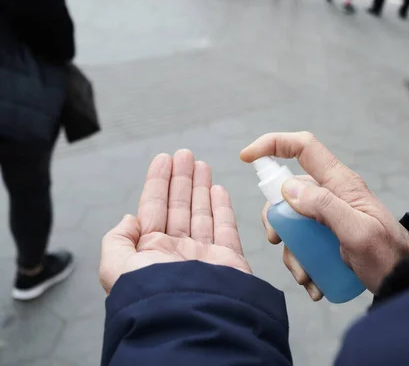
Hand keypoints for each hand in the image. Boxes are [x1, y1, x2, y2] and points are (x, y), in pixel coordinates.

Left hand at [100, 150, 250, 293]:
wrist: (192, 319)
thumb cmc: (154, 294)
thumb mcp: (117, 267)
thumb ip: (116, 240)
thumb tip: (129, 219)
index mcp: (150, 251)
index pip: (153, 208)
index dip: (158, 182)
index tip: (164, 159)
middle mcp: (176, 251)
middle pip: (179, 205)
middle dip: (181, 178)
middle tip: (185, 154)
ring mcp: (203, 254)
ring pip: (201, 212)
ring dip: (201, 187)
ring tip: (201, 164)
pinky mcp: (227, 259)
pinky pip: (225, 227)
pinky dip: (222, 207)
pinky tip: (218, 189)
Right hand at [240, 132, 408, 299]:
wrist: (404, 279)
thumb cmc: (387, 255)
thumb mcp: (356, 232)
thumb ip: (324, 206)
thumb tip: (288, 187)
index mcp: (340, 182)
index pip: (304, 147)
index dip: (273, 144)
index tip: (247, 157)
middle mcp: (332, 192)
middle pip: (288, 189)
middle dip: (277, 218)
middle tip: (278, 240)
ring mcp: (330, 213)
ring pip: (292, 220)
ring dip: (291, 250)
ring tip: (305, 276)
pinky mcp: (329, 233)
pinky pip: (303, 240)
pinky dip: (301, 261)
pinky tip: (313, 282)